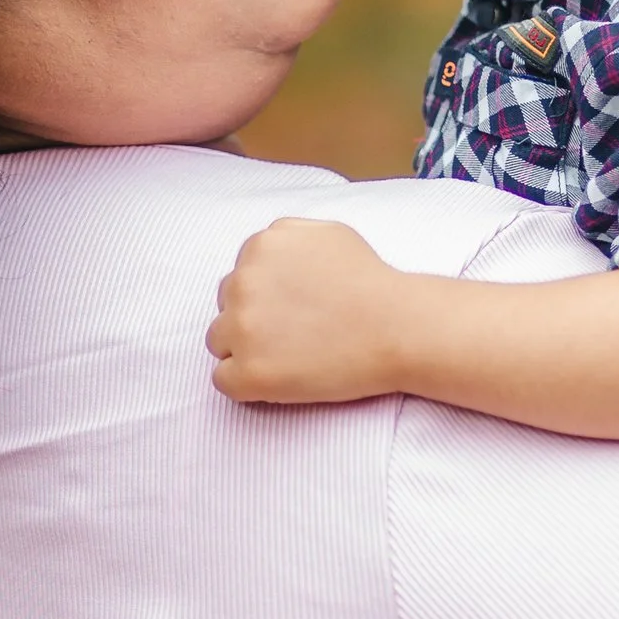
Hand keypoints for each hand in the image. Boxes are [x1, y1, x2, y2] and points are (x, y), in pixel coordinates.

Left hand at [208, 219, 412, 405]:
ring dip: (247, 351)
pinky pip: (223, 381)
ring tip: (290, 357)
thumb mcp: (328, 234)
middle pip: (225, 308)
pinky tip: (280, 379)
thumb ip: (288, 237)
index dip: (265, 300)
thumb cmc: (372, 283)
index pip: (238, 278)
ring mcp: (242, 328)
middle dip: (253, 322)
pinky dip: (247, 384)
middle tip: (296, 335)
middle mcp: (242, 282)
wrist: (399, 328)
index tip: (294, 313)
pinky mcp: (250, 371)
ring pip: (219, 343)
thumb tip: (268, 255)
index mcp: (260, 247)